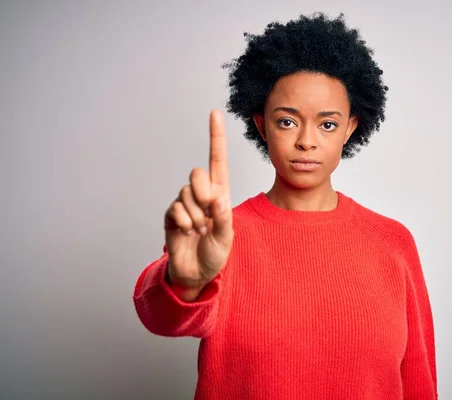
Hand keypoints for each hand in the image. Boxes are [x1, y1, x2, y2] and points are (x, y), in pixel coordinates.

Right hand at [164, 110, 233, 290]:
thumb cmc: (215, 254)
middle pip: (197, 173)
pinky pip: (175, 209)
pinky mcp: (171, 215)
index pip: (218, 160)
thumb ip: (222, 217)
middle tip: (208, 213)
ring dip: (195, 216)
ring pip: (186, 194)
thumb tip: (216, 197)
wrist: (196, 273)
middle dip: (203, 193)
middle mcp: (201, 194)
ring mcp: (185, 204)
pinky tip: (187, 232)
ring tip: (199, 230)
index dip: (216, 137)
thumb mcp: (226, 237)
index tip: (215, 113)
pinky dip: (184, 222)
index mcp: (220, 194)